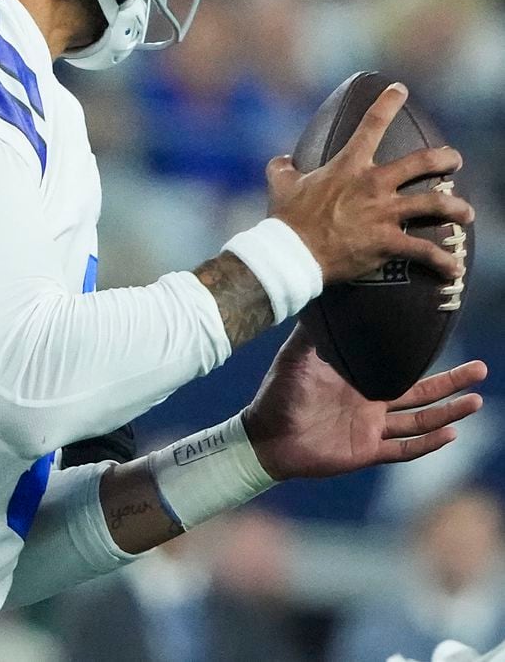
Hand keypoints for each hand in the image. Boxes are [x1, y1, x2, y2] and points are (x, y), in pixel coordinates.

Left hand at [242, 320, 485, 480]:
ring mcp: (371, 429)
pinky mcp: (365, 451)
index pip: (400, 367)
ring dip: (448, 413)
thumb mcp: (297, 355)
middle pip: (422, 393)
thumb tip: (322, 293)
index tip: (448, 341)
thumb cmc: (279, 393)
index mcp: (359, 380)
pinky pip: (403, 449)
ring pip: (420, 421)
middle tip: (481, 369)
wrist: (264, 435)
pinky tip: (450, 434)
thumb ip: (313, 331)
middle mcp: (371, 404)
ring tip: (475, 400)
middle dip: (452, 382)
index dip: (425, 358)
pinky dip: (427, 444)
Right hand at [265, 83, 470, 283]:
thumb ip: (283, 167)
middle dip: (444, 159)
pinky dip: (443, 262)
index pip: (371, 125)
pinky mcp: (388, 243)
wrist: (292, 254)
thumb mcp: (280, 184)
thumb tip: (284, 159)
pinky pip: (424, 251)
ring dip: (457, 209)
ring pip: (435, 204)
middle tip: (454, 161)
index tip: (399, 89)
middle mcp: (373, 185)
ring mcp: (384, 214)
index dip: (387, 103)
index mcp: (349, 166)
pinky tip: (454, 269)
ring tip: (466, 214)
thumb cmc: (287, 219)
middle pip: (422, 163)